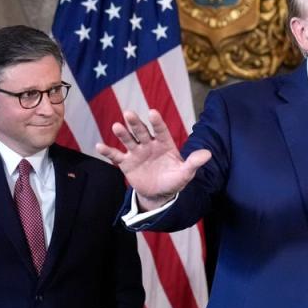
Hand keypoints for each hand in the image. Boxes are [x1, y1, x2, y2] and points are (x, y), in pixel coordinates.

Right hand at [96, 109, 210, 210]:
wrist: (159, 194)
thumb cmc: (174, 180)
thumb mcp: (185, 173)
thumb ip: (194, 162)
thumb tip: (208, 154)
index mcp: (164, 143)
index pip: (161, 130)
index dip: (157, 122)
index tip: (152, 113)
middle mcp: (149, 144)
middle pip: (142, 131)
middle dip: (136, 123)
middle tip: (129, 113)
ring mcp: (137, 152)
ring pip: (128, 140)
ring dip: (122, 133)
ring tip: (116, 126)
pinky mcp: (126, 163)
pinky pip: (116, 156)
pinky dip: (107, 151)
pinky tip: (99, 146)